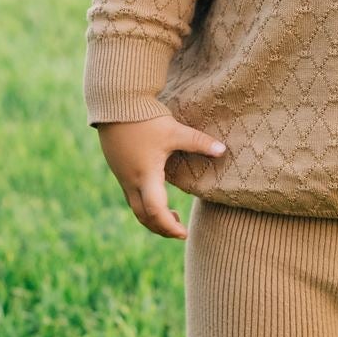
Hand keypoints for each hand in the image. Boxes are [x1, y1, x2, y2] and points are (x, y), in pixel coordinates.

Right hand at [95, 115, 226, 239]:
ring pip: (135, 208)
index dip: (170, 226)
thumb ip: (199, 142)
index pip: (156, 212)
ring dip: (152, 218)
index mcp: (145, 175)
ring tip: (172, 216)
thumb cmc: (144, 118)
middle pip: (144, 217)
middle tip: (180, 231)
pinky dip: (144, 206)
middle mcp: (131, 181)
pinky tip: (157, 195)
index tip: (184, 232)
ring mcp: (123, 177)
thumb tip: (223, 150)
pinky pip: (131, 197)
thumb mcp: (174, 131)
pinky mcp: (119, 170)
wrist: (114, 104)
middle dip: (161, 228)